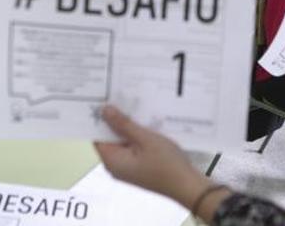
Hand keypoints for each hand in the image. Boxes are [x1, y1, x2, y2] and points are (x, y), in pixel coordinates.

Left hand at [94, 106, 212, 206]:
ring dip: (127, 127)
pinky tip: (144, 123)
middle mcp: (115, 167)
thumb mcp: (144, 138)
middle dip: (115, 121)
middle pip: (109, 139)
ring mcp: (127, 169)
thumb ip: (123, 125)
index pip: (97, 136)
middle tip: (120, 98)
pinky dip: (136, 136)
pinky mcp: (138, 168)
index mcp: (112, 161)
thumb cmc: (166, 163)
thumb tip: (104, 111)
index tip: (103, 100)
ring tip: (133, 107)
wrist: (187, 186)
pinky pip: (131, 148)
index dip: (99, 119)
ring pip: (122, 142)